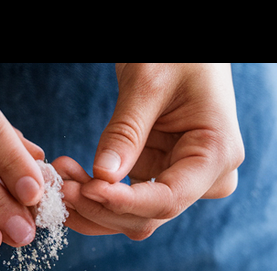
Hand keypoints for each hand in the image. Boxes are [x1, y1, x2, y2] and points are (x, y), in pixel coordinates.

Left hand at [55, 64, 244, 240]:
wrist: (182, 48)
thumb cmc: (176, 53)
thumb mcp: (148, 84)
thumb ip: (126, 131)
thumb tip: (103, 176)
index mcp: (217, 154)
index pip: (169, 198)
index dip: (125, 203)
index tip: (87, 190)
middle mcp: (206, 177)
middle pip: (149, 215)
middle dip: (101, 208)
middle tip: (60, 187)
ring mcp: (182, 180)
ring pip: (134, 216)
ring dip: (93, 208)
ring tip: (59, 181)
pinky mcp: (159, 175)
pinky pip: (126, 200)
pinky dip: (95, 197)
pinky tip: (69, 180)